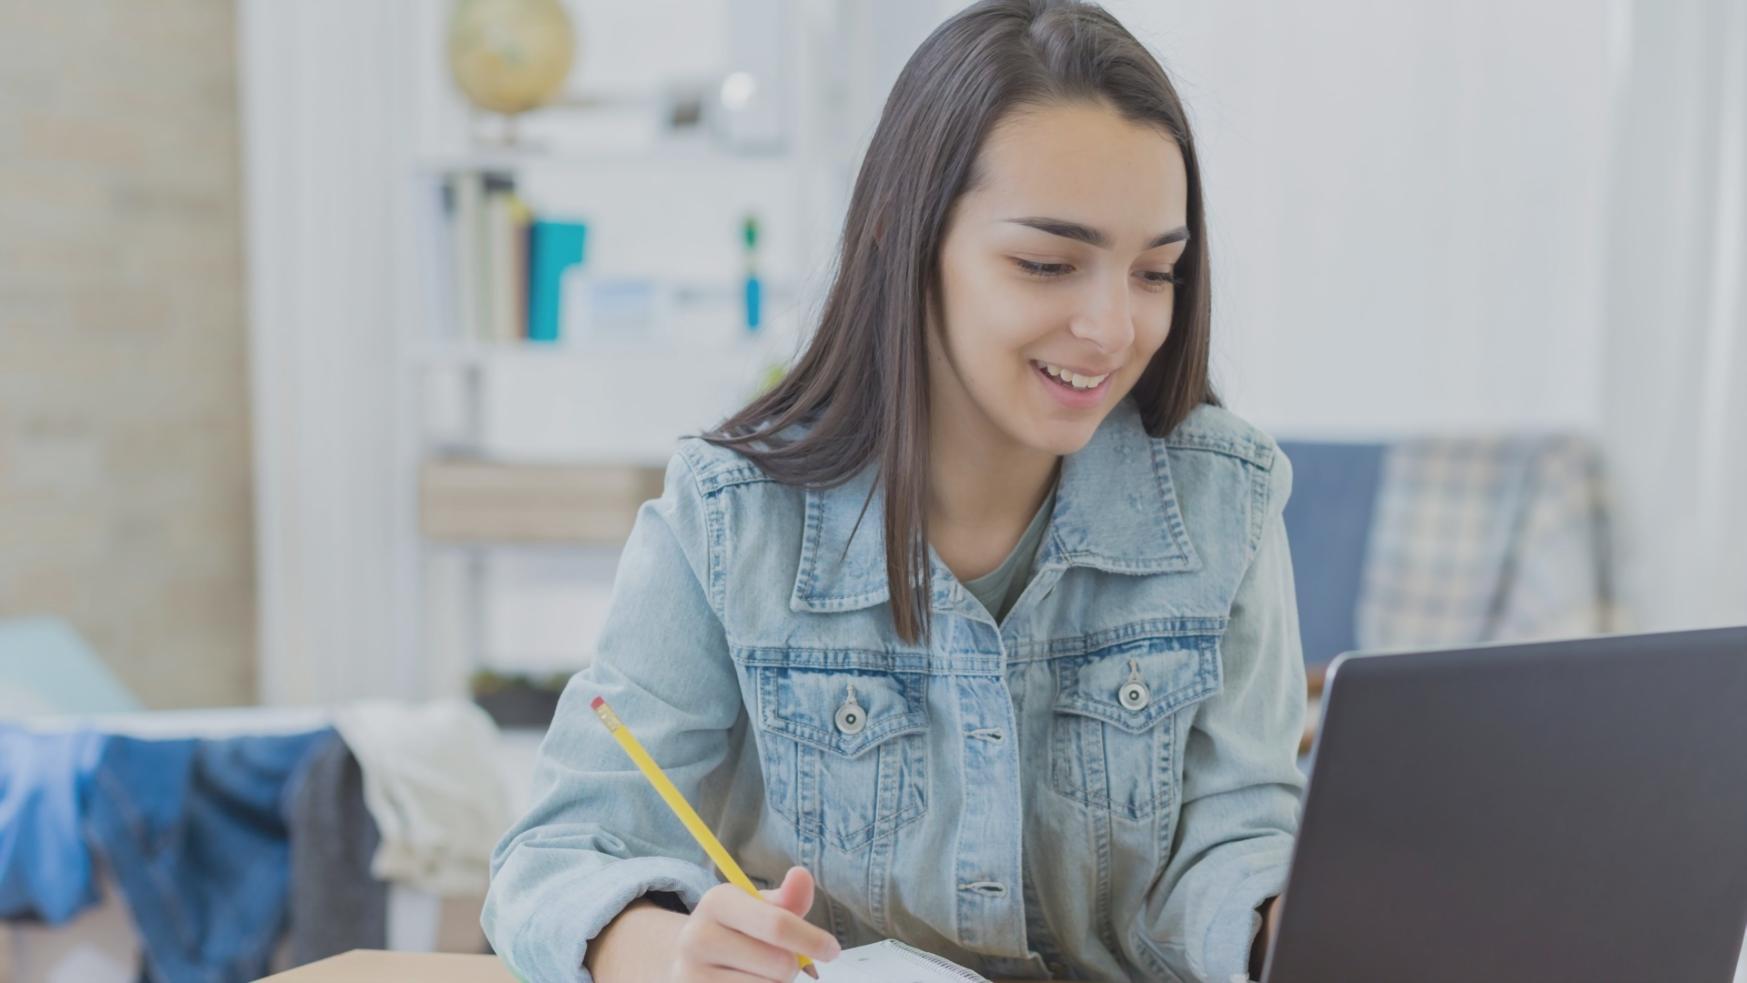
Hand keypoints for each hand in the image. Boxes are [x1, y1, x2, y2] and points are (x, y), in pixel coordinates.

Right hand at [668, 866, 841, 981]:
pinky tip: (748, 982)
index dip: (812, 939)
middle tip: (782, 961)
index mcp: (717, 902)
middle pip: (780, 965)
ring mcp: (692, 975)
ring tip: (760, 973)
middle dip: (792, 966)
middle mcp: (698, 938)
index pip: (777, 925)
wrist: (689, 958)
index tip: (832, 949)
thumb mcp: (759, 907)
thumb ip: (787, 899)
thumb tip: (802, 875)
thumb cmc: (737, 929)